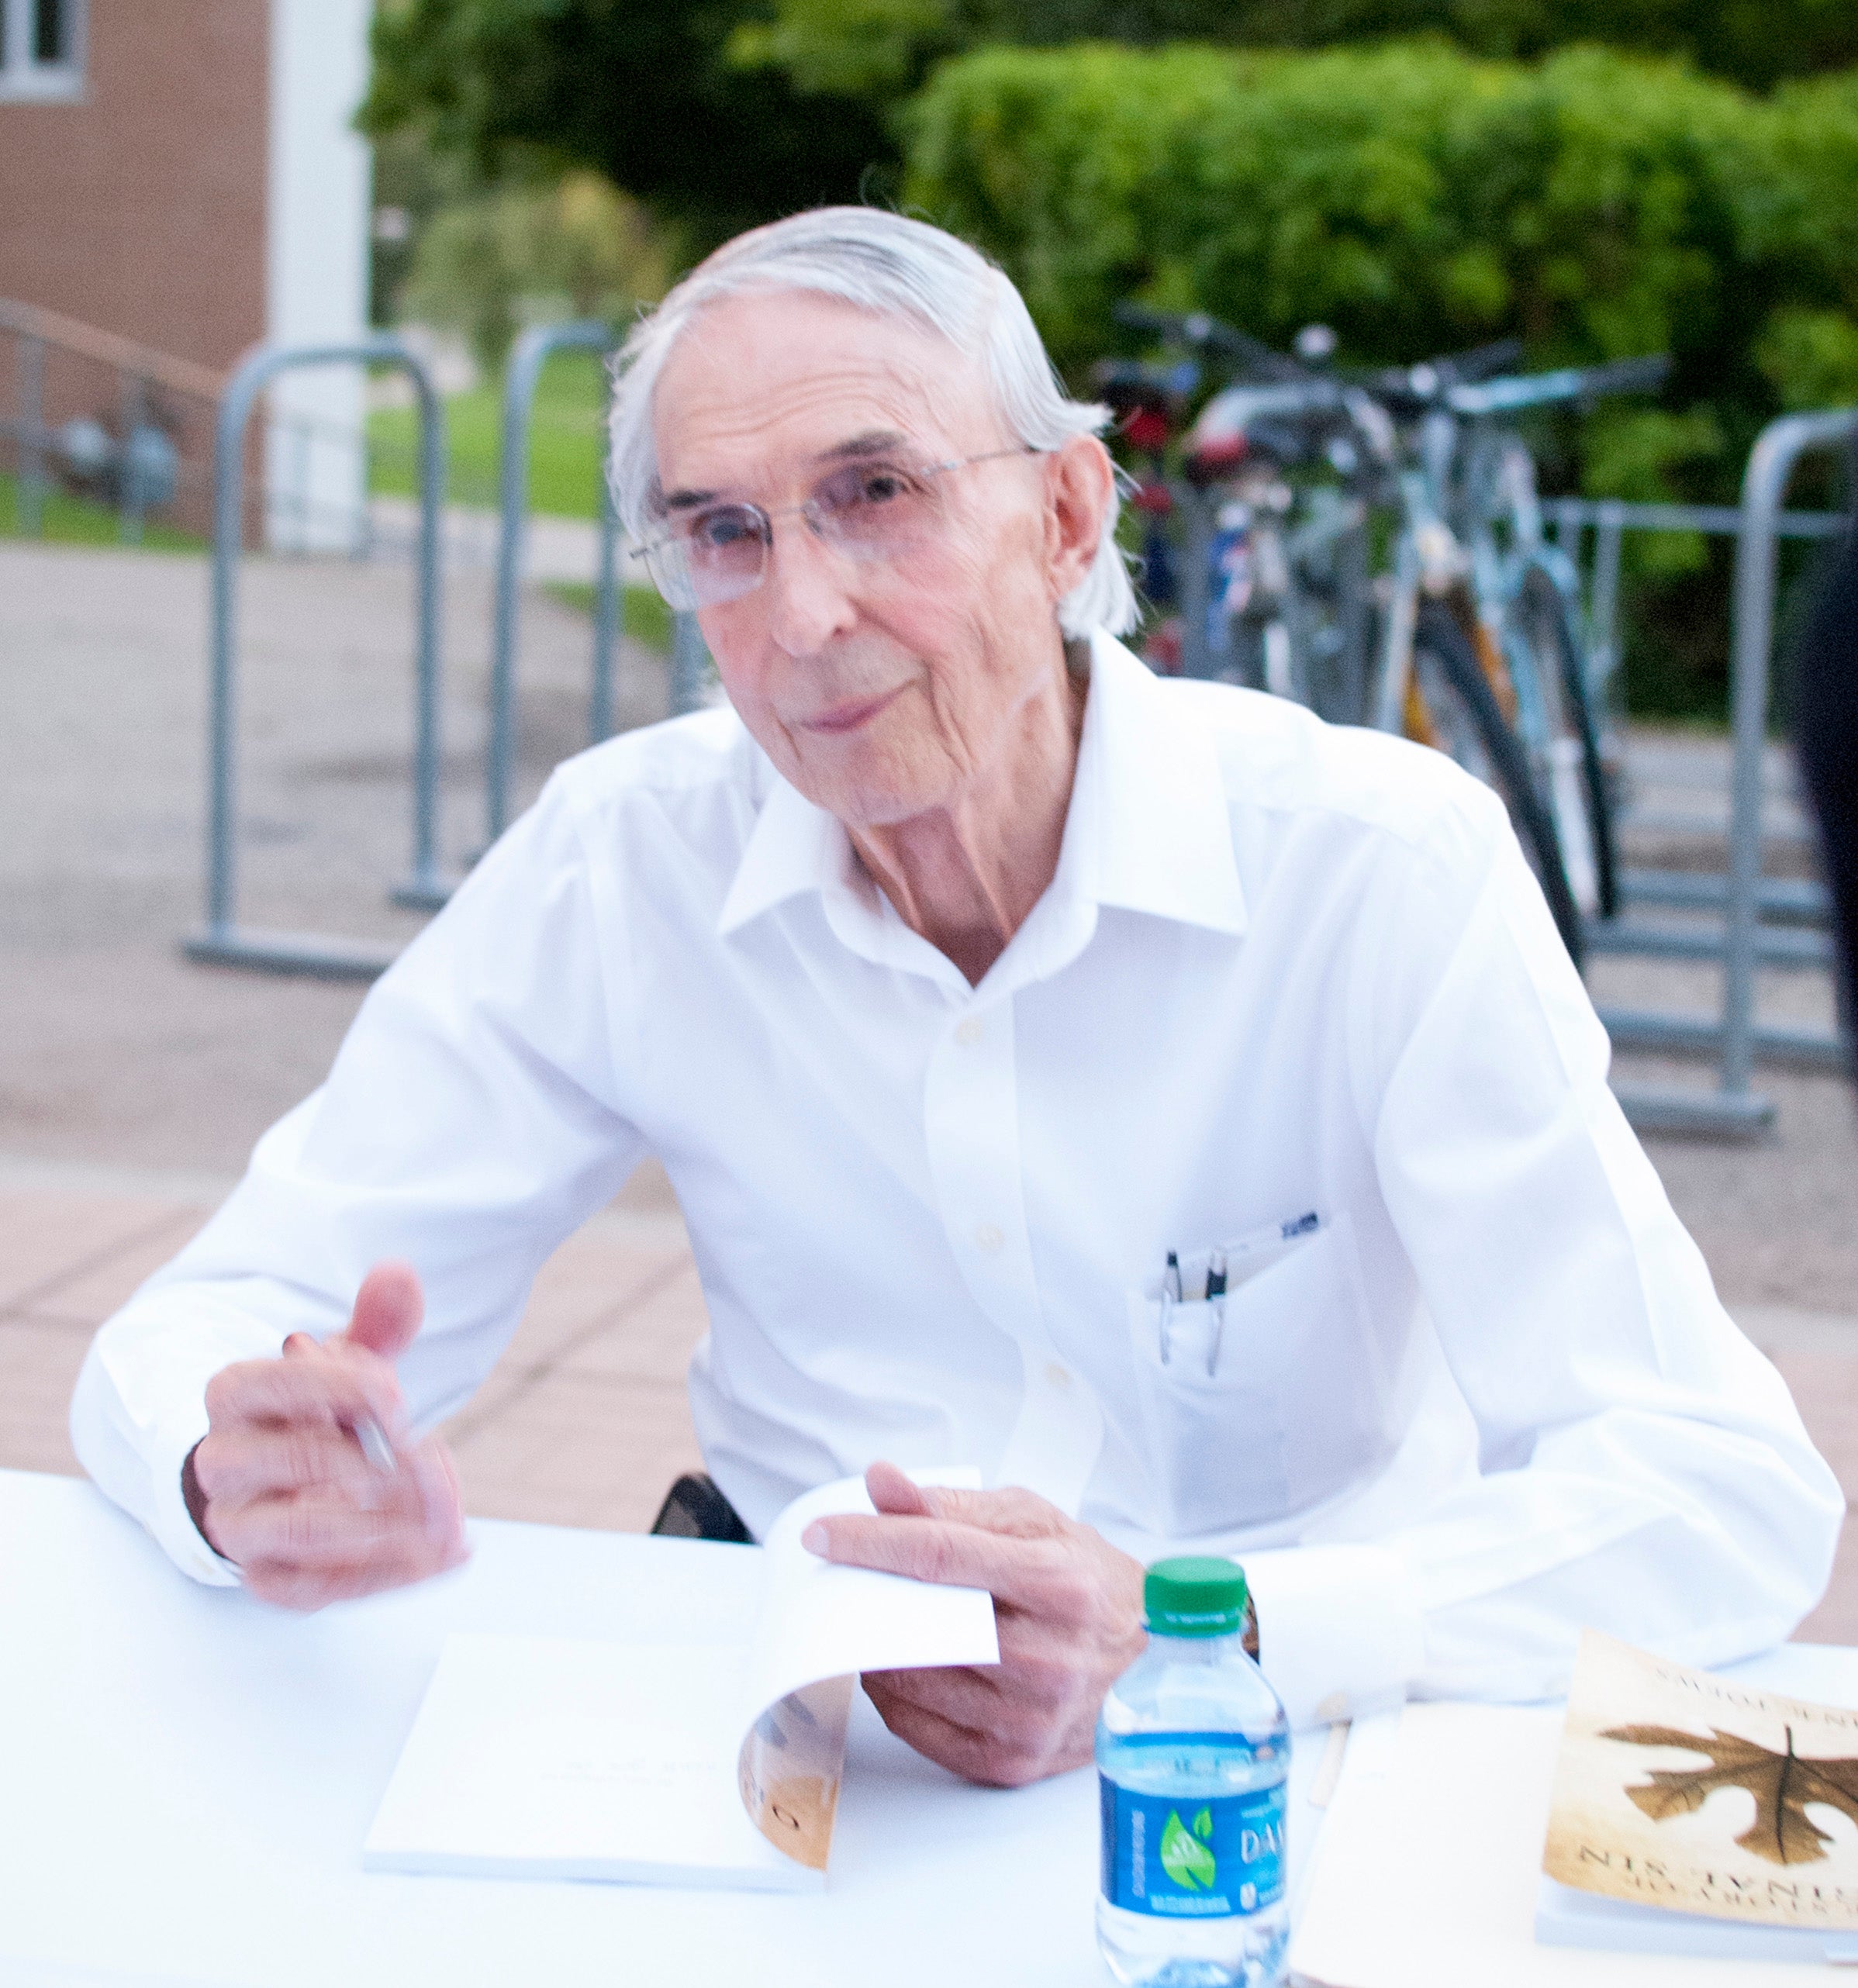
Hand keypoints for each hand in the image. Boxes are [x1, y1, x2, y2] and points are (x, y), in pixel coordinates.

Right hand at [189, 1262, 468, 1609]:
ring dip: (390, 1521)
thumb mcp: (346, 1364)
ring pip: (304, 1528)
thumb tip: (398, 1274)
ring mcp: (240, 1525)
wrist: (279, 1485)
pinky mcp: (265, 1578)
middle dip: (383, 1460)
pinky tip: (439, 1554)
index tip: (401, 1399)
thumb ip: (376, 1323)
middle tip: (436, 1456)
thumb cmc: (320, 1414)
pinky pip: (314, 1587)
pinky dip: (386, 1573)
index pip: (276, 1384)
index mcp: (236, 1394)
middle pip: (298, 1459)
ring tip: (448, 1513)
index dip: (349, 1388)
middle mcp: (224, 1462)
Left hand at [803, 1461, 1145, 1787]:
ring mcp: (1031, 1718)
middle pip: (919, 1627)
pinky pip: (921, 1731)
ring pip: (911, 1684)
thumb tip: (882, 1484)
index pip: (939, 1555)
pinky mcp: (1014, 1761)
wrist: (1153, 1658)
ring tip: (876, 1620)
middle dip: (867, 1600)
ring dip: (874, 1650)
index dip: (871, 1542)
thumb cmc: (1089, 1580)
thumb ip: (952, 1505)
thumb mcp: (1033, 1521)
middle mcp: (1048, 1657)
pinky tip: (899, 1666)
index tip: (822, 1534)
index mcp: (1057, 1583)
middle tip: (842, 1581)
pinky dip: (895, 1696)